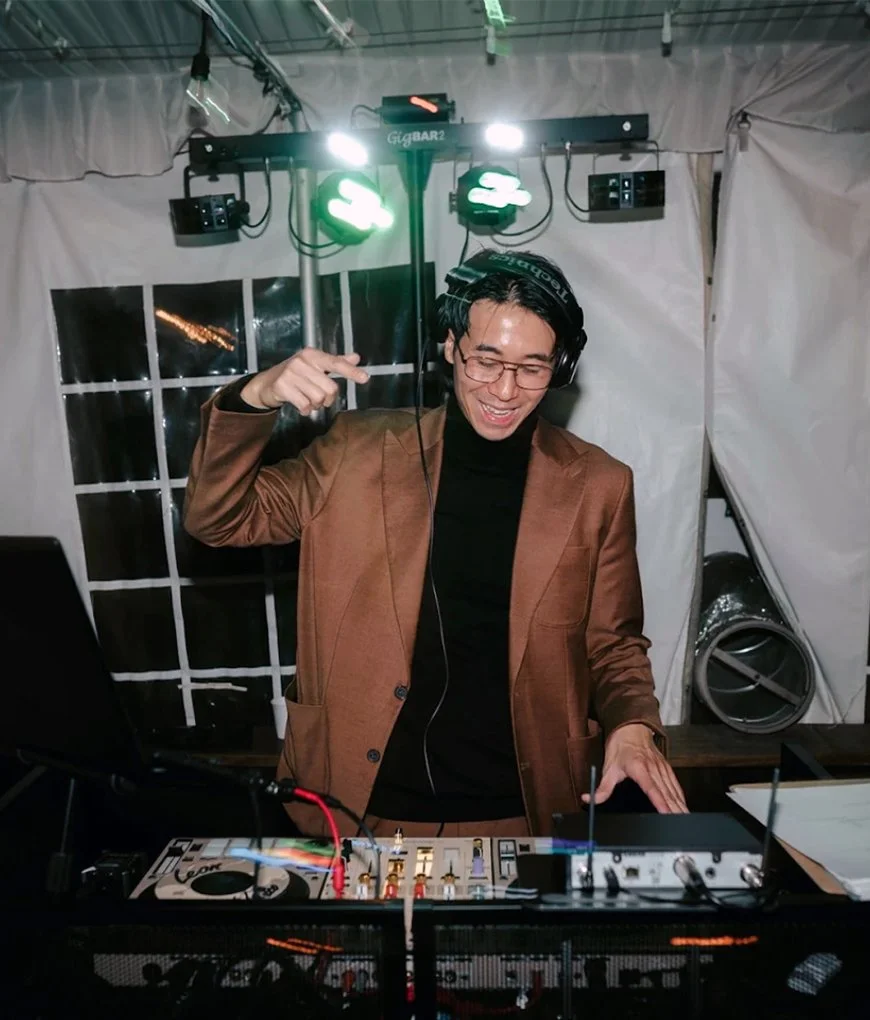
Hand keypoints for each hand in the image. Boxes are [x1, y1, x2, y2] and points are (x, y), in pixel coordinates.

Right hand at [241, 349, 368, 414]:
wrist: (266, 384)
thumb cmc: (296, 374)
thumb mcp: (315, 366)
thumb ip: (336, 363)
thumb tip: (356, 357)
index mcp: (312, 355)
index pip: (335, 363)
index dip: (351, 372)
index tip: (365, 378)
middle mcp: (302, 361)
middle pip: (329, 388)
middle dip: (327, 399)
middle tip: (319, 398)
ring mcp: (290, 373)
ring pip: (318, 398)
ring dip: (316, 405)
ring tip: (307, 400)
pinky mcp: (282, 386)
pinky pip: (305, 405)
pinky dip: (305, 410)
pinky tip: (300, 406)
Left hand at [582, 723, 687, 813]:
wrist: (631, 728)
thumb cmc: (620, 747)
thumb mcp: (608, 767)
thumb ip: (602, 788)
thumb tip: (588, 799)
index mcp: (639, 768)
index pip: (651, 788)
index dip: (660, 801)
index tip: (666, 813)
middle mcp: (653, 768)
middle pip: (666, 792)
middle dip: (675, 809)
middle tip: (681, 823)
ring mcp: (661, 768)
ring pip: (673, 789)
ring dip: (680, 805)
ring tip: (686, 819)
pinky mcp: (666, 767)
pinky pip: (675, 784)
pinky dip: (680, 796)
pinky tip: (684, 806)